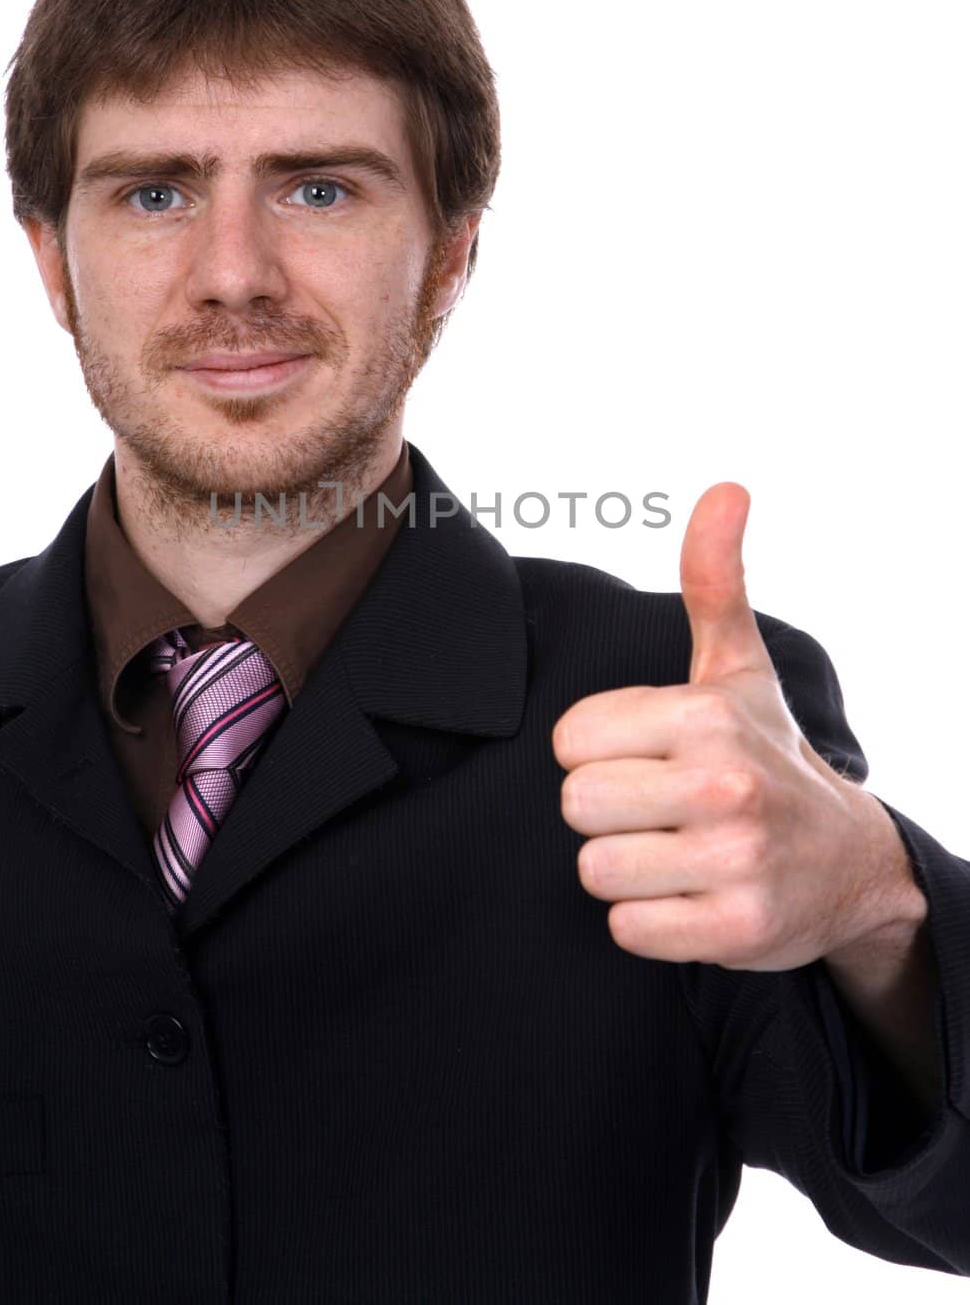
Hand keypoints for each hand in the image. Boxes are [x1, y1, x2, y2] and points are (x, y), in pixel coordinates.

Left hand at [552, 483, 908, 970]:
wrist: (849, 862)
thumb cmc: (768, 753)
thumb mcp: (738, 666)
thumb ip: (713, 580)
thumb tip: (725, 486)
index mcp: (707, 715)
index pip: (570, 740)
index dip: (598, 751)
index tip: (645, 755)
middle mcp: (725, 785)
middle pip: (575, 804)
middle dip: (606, 810)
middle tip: (657, 808)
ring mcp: (735, 863)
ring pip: (595, 870)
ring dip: (625, 867)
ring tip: (673, 851)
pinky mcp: (736, 932)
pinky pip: (626, 930)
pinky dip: (647, 920)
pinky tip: (688, 895)